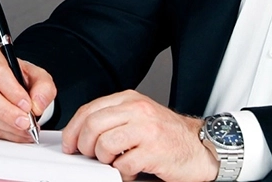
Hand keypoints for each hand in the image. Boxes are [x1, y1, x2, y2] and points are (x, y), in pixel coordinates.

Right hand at [0, 45, 55, 142]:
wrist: (6, 85)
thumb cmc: (16, 77)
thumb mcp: (36, 74)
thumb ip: (43, 86)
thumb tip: (37, 104)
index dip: (12, 90)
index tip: (26, 104)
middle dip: (8, 112)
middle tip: (25, 121)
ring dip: (7, 126)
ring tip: (26, 129)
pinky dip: (3, 133)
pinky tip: (17, 132)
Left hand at [61, 90, 218, 181]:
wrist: (201, 147)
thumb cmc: (168, 135)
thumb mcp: (138, 116)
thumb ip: (113, 118)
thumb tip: (81, 132)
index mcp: (129, 99)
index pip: (89, 110)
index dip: (73, 130)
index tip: (70, 144)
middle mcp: (137, 110)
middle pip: (92, 126)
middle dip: (84, 146)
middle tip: (90, 156)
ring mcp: (147, 129)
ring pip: (104, 144)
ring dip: (103, 160)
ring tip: (114, 162)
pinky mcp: (155, 151)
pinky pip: (123, 164)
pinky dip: (122, 172)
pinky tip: (130, 170)